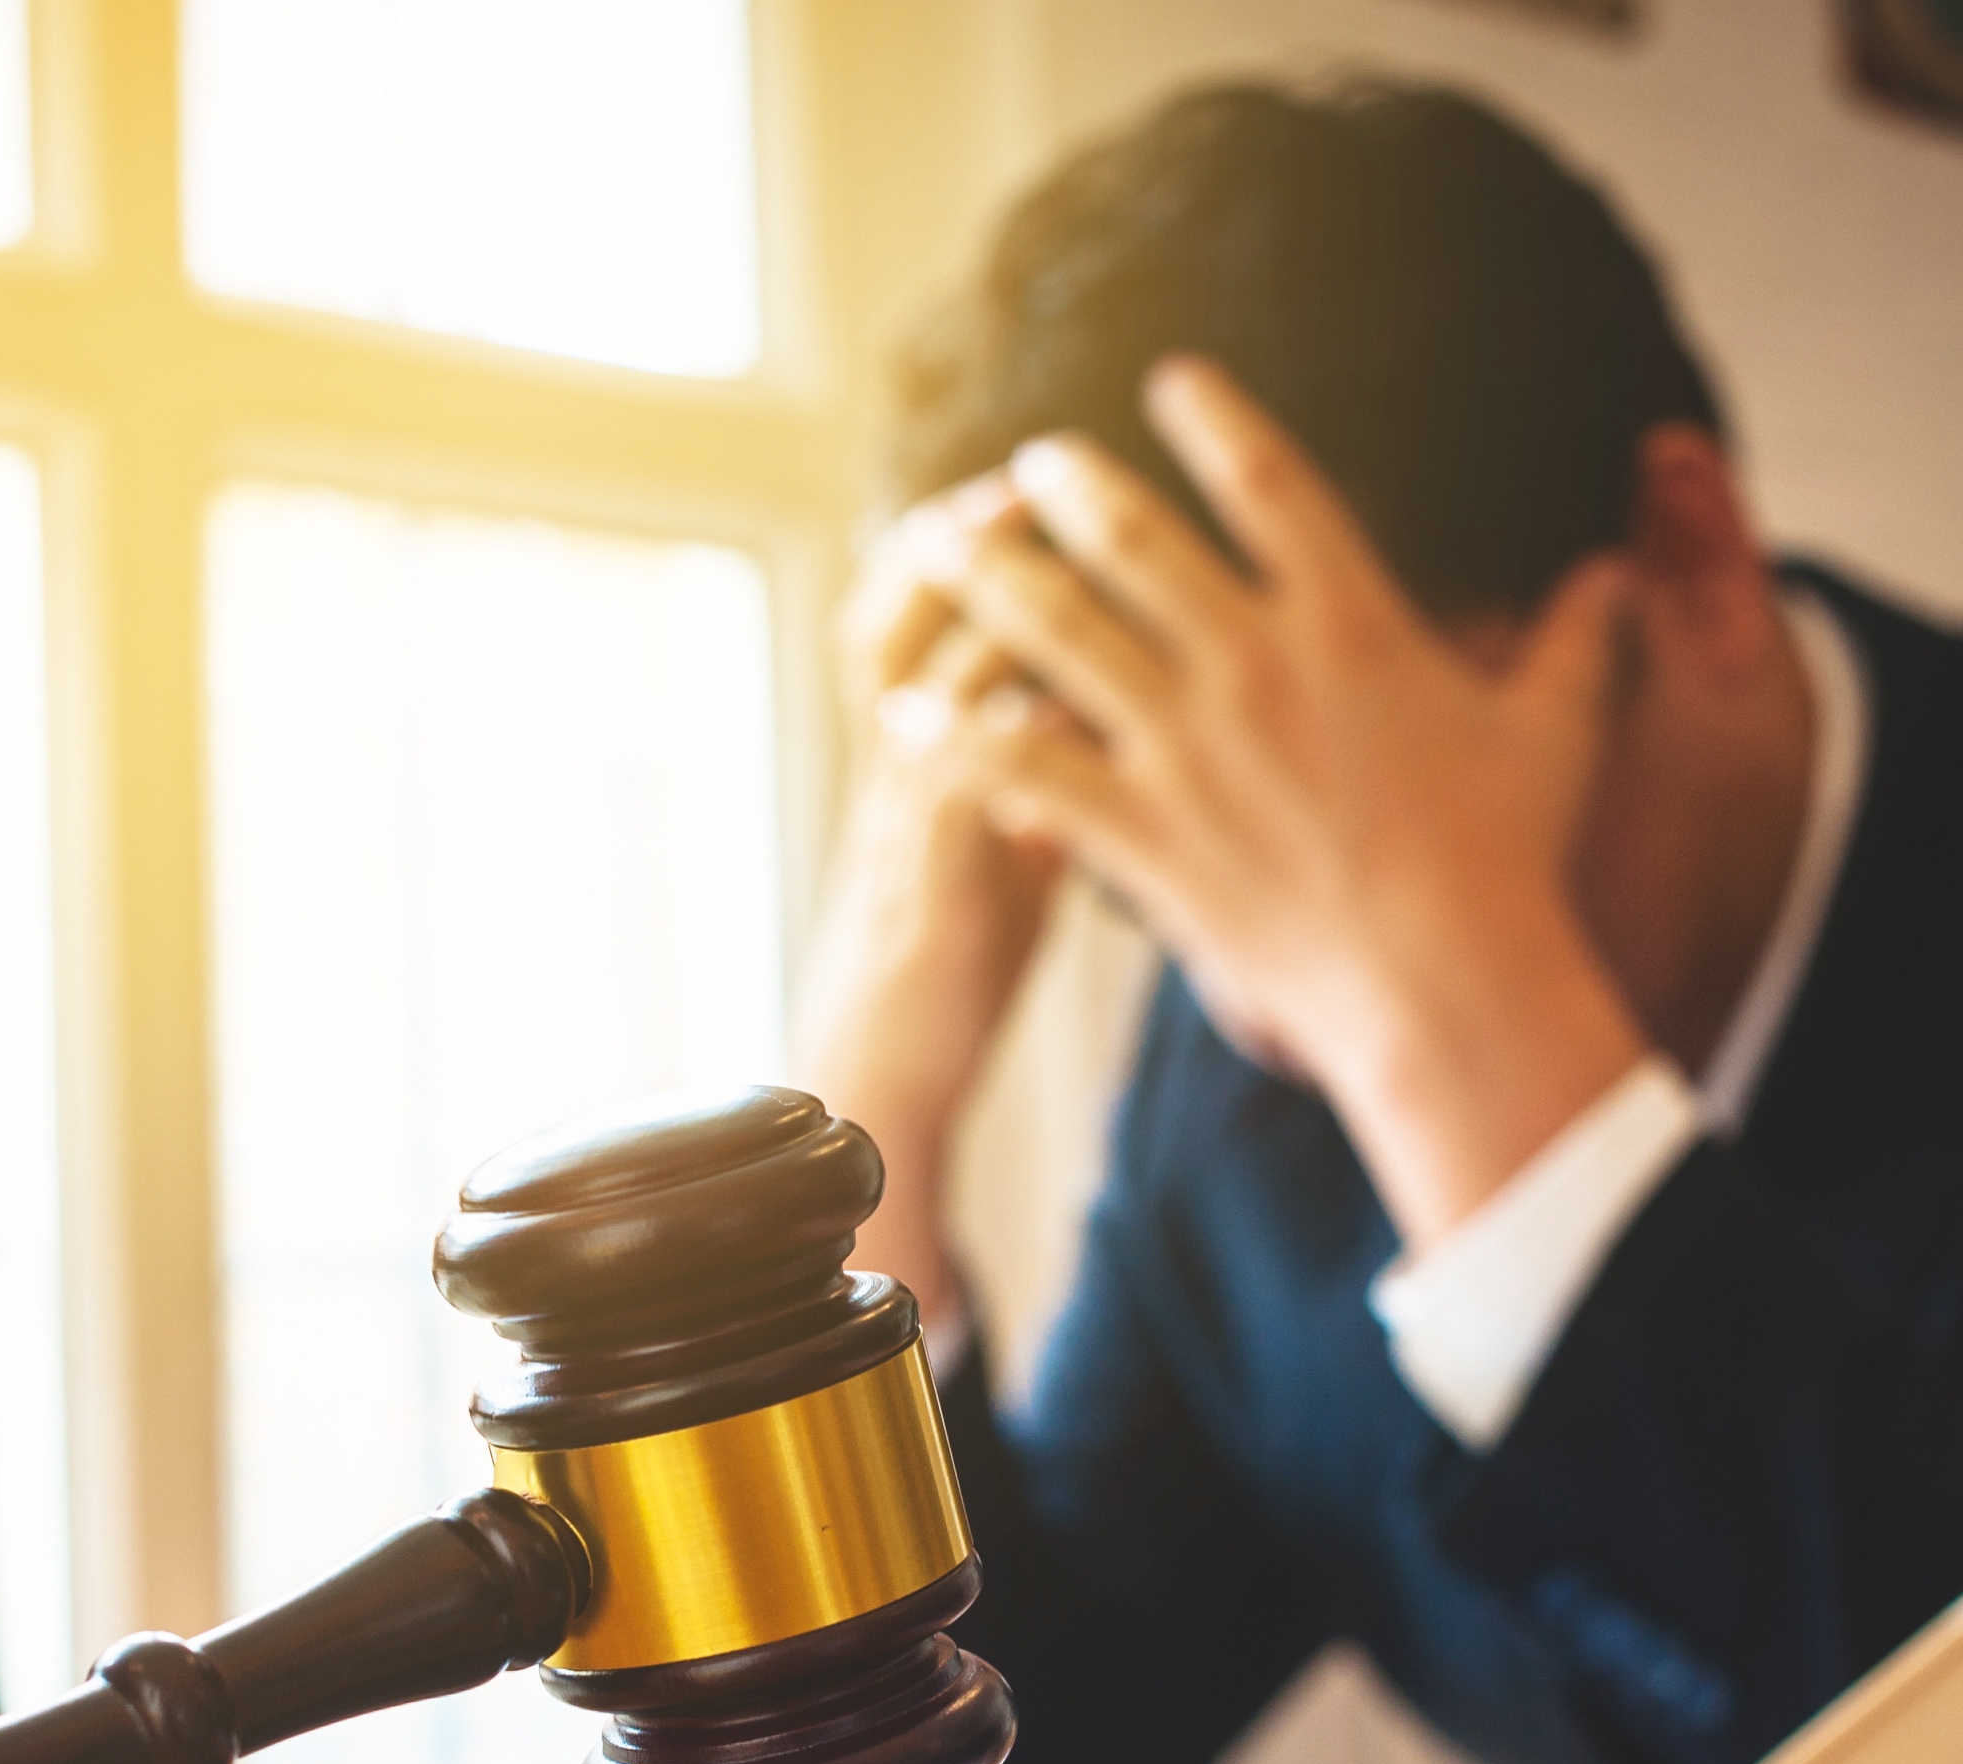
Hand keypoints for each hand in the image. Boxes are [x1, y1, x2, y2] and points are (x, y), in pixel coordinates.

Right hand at [795, 485, 1071, 1320]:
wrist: (880, 1078)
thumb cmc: (947, 976)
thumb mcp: (993, 861)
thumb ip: (1032, 788)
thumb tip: (1081, 729)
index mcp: (902, 766)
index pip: (893, 627)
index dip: (933, 550)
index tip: (1001, 490)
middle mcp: (891, 781)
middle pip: (890, 629)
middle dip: (951, 548)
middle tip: (1017, 486)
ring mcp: (907, 831)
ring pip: (922, 691)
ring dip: (980, 623)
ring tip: (1040, 565)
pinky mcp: (940, 887)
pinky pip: (966, 787)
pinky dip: (1011, 732)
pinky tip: (1068, 698)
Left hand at [920, 361, 1647, 1249]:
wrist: (1441, 981)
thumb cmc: (1506, 865)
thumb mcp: (1556, 734)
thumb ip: (1577, 641)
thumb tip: (1623, 571)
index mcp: (1350, 618)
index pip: (1273, 482)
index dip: (1217, 421)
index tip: (1171, 381)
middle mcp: (1253, 660)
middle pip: (1135, 542)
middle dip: (1069, 489)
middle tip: (1026, 464)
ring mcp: (1186, 744)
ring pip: (1058, 634)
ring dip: (992, 580)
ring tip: (941, 545)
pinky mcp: (1139, 829)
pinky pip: (1025, 767)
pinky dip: (958, 736)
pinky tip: (906, 716)